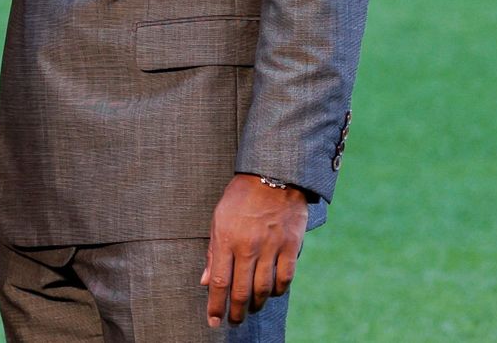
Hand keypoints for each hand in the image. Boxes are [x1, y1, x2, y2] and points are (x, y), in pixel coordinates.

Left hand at [200, 173, 306, 326]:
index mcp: (226, 239)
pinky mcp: (290, 246)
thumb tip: (205, 281)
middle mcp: (248, 246)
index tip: (213, 320)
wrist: (272, 175)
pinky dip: (277, 291)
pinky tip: (271, 293)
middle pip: (241, 291)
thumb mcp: (218, 218)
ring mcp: (271, 247)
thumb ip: (213, 252)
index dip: (215, 305)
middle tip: (233, 321)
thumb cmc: (241, 196)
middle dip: (236, 312)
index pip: (219, 282)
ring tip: (250, 309)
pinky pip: (284, 278)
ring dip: (255, 304)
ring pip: (263, 289)